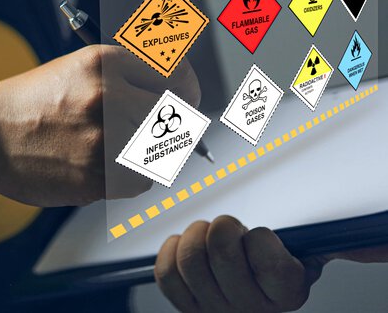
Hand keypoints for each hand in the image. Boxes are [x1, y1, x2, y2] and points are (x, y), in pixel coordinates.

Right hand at [0, 44, 199, 206]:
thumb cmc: (40, 98)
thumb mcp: (83, 66)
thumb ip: (132, 74)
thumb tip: (181, 92)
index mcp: (105, 62)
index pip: (176, 74)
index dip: (188, 88)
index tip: (187, 97)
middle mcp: (106, 96)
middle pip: (176, 114)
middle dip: (176, 122)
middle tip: (164, 127)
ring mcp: (100, 138)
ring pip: (163, 150)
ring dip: (154, 151)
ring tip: (129, 146)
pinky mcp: (93, 176)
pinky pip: (140, 180)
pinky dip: (135, 176)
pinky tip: (112, 165)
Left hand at [156, 216, 324, 312]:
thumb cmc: (273, 278)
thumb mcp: (305, 260)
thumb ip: (330, 244)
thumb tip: (364, 241)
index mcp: (285, 292)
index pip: (264, 251)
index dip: (257, 236)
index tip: (259, 239)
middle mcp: (250, 309)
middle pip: (220, 246)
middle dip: (223, 226)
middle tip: (229, 231)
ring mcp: (213, 311)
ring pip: (190, 255)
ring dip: (196, 235)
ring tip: (207, 240)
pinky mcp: (184, 307)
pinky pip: (166, 272)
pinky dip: (171, 250)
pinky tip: (186, 250)